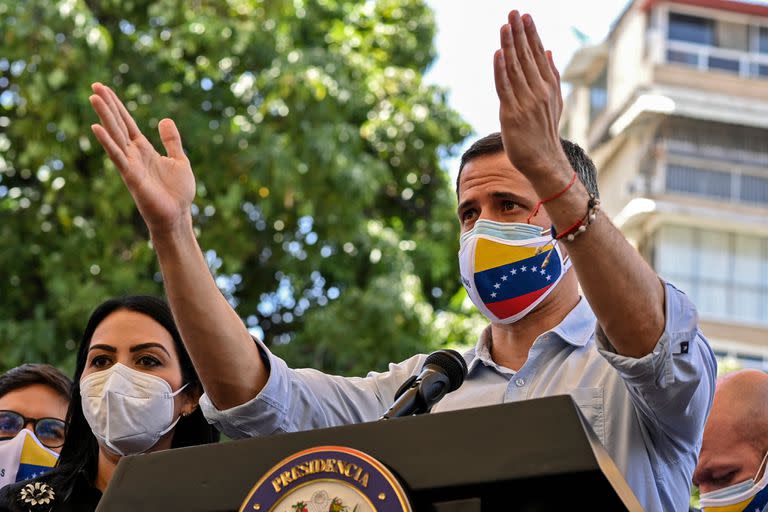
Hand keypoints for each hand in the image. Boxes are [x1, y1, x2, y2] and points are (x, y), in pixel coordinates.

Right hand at [89, 83, 195, 235]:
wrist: (177, 216)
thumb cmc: (178, 193)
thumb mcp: (179, 160)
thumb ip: (171, 141)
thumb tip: (165, 119)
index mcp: (144, 149)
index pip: (127, 122)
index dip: (117, 105)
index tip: (103, 88)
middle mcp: (133, 154)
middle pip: (118, 124)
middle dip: (107, 105)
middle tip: (94, 85)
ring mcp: (130, 164)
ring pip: (115, 136)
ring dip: (104, 117)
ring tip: (94, 98)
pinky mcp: (131, 176)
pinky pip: (117, 156)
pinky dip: (107, 142)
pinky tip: (96, 128)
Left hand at [493, 11, 566, 179]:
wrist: (543, 161)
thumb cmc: (544, 132)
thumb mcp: (554, 102)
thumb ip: (552, 75)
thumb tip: (548, 50)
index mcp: (548, 87)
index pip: (538, 55)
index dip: (531, 35)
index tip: (525, 16)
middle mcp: (538, 92)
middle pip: (527, 57)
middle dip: (519, 34)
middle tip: (513, 12)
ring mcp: (525, 102)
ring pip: (515, 69)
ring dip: (509, 46)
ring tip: (505, 26)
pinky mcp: (511, 114)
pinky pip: (504, 88)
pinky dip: (501, 70)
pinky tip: (498, 54)